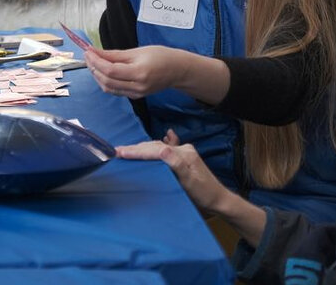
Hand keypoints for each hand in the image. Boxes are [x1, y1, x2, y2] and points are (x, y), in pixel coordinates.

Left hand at [84, 45, 188, 97]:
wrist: (176, 70)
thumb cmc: (161, 56)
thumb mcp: (137, 51)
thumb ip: (115, 54)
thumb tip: (96, 52)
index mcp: (139, 73)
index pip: (110, 70)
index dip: (96, 61)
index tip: (88, 51)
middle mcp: (137, 86)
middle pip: (107, 81)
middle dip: (94, 68)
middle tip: (88, 55)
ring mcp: (136, 93)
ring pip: (108, 88)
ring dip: (97, 76)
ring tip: (93, 62)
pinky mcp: (135, 96)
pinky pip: (115, 91)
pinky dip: (105, 81)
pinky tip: (103, 71)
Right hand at [116, 132, 231, 213]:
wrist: (219, 199)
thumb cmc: (204, 193)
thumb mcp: (189, 181)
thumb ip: (176, 163)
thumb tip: (162, 147)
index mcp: (183, 153)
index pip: (155, 150)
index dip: (137, 151)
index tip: (120, 152)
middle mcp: (183, 150)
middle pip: (155, 146)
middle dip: (136, 148)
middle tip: (117, 151)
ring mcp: (184, 154)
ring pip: (158, 148)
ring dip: (143, 148)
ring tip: (128, 150)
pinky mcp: (185, 160)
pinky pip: (168, 150)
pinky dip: (160, 146)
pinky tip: (164, 137)